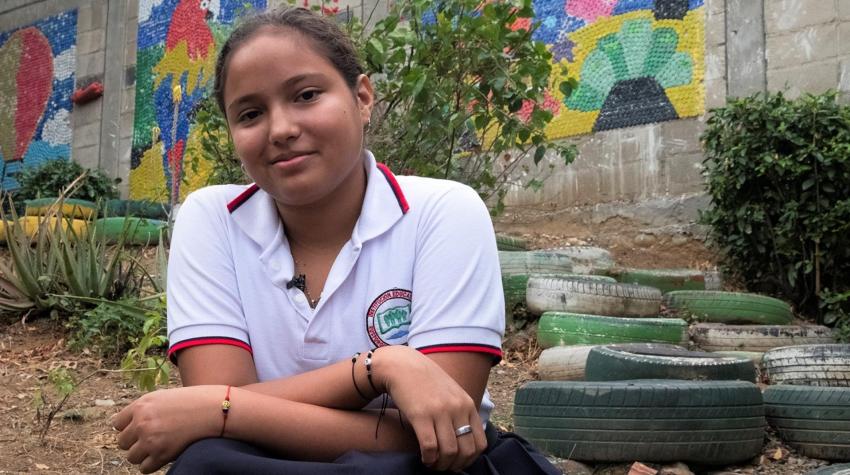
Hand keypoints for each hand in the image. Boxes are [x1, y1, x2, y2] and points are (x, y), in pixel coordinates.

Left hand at [112, 385, 222, 472]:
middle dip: (135, 442)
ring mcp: (151, 439)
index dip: (129, 427)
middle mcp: (142, 423)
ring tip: (158, 447)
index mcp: (141, 406)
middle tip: (152, 438)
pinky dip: (151, 464)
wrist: (214, 409)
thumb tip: (122, 425)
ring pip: (132, 457)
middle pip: (122, 442)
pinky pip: (144, 468)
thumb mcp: (163, 397)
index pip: (117, 424)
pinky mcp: (161, 454)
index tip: (141, 428)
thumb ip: (143, 409)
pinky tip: (162, 455)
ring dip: (142, 454)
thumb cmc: (191, 402)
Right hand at [374, 346, 487, 471]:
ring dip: (441, 465)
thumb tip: (464, 440)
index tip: (458, 463)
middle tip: (445, 468)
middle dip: (455, 466)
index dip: (470, 460)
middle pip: (465, 451)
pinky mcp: (421, 415)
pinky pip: (430, 447)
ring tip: (433, 465)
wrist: (403, 366)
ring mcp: (440, 412)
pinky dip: (428, 459)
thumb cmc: (426, 382)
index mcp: (468, 404)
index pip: (480, 443)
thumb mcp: (452, 393)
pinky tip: (424, 458)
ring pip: (449, 452)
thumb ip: (461, 412)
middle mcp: (457, 408)